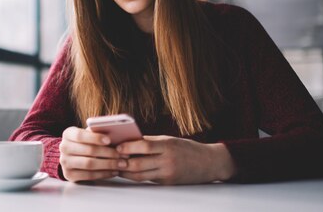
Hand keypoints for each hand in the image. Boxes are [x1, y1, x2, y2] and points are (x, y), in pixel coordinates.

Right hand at [59, 126, 127, 181]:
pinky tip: (114, 171)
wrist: (73, 155)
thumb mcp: (89, 134)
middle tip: (122, 154)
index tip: (109, 140)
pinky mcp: (69, 175)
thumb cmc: (86, 142)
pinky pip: (89, 175)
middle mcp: (63, 147)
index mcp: (68, 134)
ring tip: (121, 164)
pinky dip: (104, 174)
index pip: (80, 135)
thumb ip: (97, 132)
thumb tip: (114, 133)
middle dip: (108, 153)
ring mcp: (65, 162)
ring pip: (89, 164)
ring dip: (108, 164)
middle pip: (88, 151)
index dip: (95, 138)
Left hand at [116, 135, 235, 184]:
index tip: (117, 146)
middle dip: (122, 162)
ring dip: (126, 172)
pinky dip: (137, 176)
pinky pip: (148, 179)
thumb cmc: (188, 148)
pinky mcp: (168, 183)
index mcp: (168, 145)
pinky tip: (129, 172)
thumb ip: (151, 141)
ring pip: (140, 175)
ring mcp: (167, 173)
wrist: (210, 163)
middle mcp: (167, 160)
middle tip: (112, 159)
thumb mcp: (170, 140)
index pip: (143, 146)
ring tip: (117, 167)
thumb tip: (130, 141)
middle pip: (138, 164)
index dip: (127, 147)